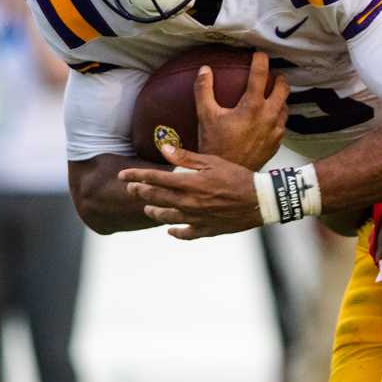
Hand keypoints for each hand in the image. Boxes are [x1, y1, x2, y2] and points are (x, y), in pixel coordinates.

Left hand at [118, 146, 261, 239]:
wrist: (260, 201)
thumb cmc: (238, 176)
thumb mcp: (213, 162)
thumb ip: (186, 157)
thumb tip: (164, 148)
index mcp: (189, 183)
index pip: (154, 179)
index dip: (135, 176)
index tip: (122, 176)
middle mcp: (188, 202)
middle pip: (155, 199)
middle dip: (139, 193)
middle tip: (131, 189)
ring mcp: (196, 218)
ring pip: (166, 217)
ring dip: (153, 212)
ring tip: (147, 209)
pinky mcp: (206, 229)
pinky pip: (185, 233)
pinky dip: (175, 231)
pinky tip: (170, 229)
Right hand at [196, 51, 288, 168]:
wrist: (228, 174)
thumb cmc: (216, 146)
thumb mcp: (205, 116)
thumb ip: (204, 90)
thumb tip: (204, 70)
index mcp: (252, 106)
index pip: (260, 74)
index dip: (260, 60)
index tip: (259, 54)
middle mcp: (269, 116)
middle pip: (283, 88)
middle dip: (278, 78)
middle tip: (271, 74)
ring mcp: (275, 129)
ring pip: (285, 106)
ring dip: (279, 97)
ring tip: (271, 94)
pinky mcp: (277, 142)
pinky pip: (282, 123)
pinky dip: (278, 115)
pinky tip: (269, 117)